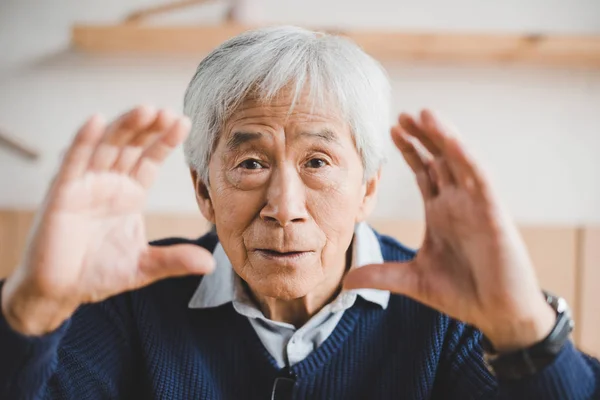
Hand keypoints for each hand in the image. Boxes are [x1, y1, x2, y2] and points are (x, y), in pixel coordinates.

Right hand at [1, 107, 214, 335]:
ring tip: (146, 110)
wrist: (60, 291)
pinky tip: (96, 120)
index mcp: (130, 194)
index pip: (150, 160)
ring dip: (125, 127)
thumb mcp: (144, 266)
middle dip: (149, 128)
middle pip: (131, 146)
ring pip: (106, 147)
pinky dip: (83, 141)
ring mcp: (85, 185)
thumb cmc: (99, 274)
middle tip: (168, 112)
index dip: (164, 141)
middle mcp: (109, 184)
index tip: (183, 122)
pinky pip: (73, 162)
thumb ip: (175, 260)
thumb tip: (210, 264)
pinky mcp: (62, 193)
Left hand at [345, 109, 554, 351]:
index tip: (391, 130)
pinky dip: (465, 158)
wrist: (497, 314)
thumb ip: (381, 275)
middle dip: (422, 136)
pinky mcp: (493, 214)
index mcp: (441, 212)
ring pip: (458, 161)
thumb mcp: (412, 281)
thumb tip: (346, 281)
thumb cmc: (462, 292)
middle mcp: (458, 202)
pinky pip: (479, 179)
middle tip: (402, 115)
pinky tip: (450, 140)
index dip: (409, 150)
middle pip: (439, 159)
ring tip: (424, 114)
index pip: (424, 172)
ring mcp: (476, 205)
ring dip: (442, 137)